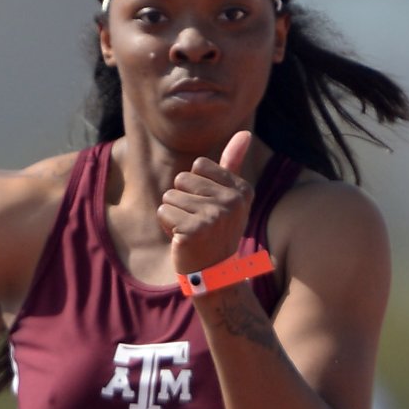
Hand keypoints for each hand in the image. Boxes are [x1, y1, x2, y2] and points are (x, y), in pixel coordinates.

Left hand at [158, 131, 254, 277]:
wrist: (213, 276)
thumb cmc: (216, 233)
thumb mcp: (229, 198)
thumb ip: (233, 164)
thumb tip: (245, 132)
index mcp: (241, 190)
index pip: (198, 166)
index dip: (195, 187)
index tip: (208, 209)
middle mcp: (231, 202)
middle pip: (182, 179)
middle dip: (182, 201)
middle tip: (197, 224)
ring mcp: (213, 216)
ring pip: (170, 196)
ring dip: (173, 215)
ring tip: (190, 233)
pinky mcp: (193, 230)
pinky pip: (163, 212)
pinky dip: (166, 227)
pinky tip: (182, 241)